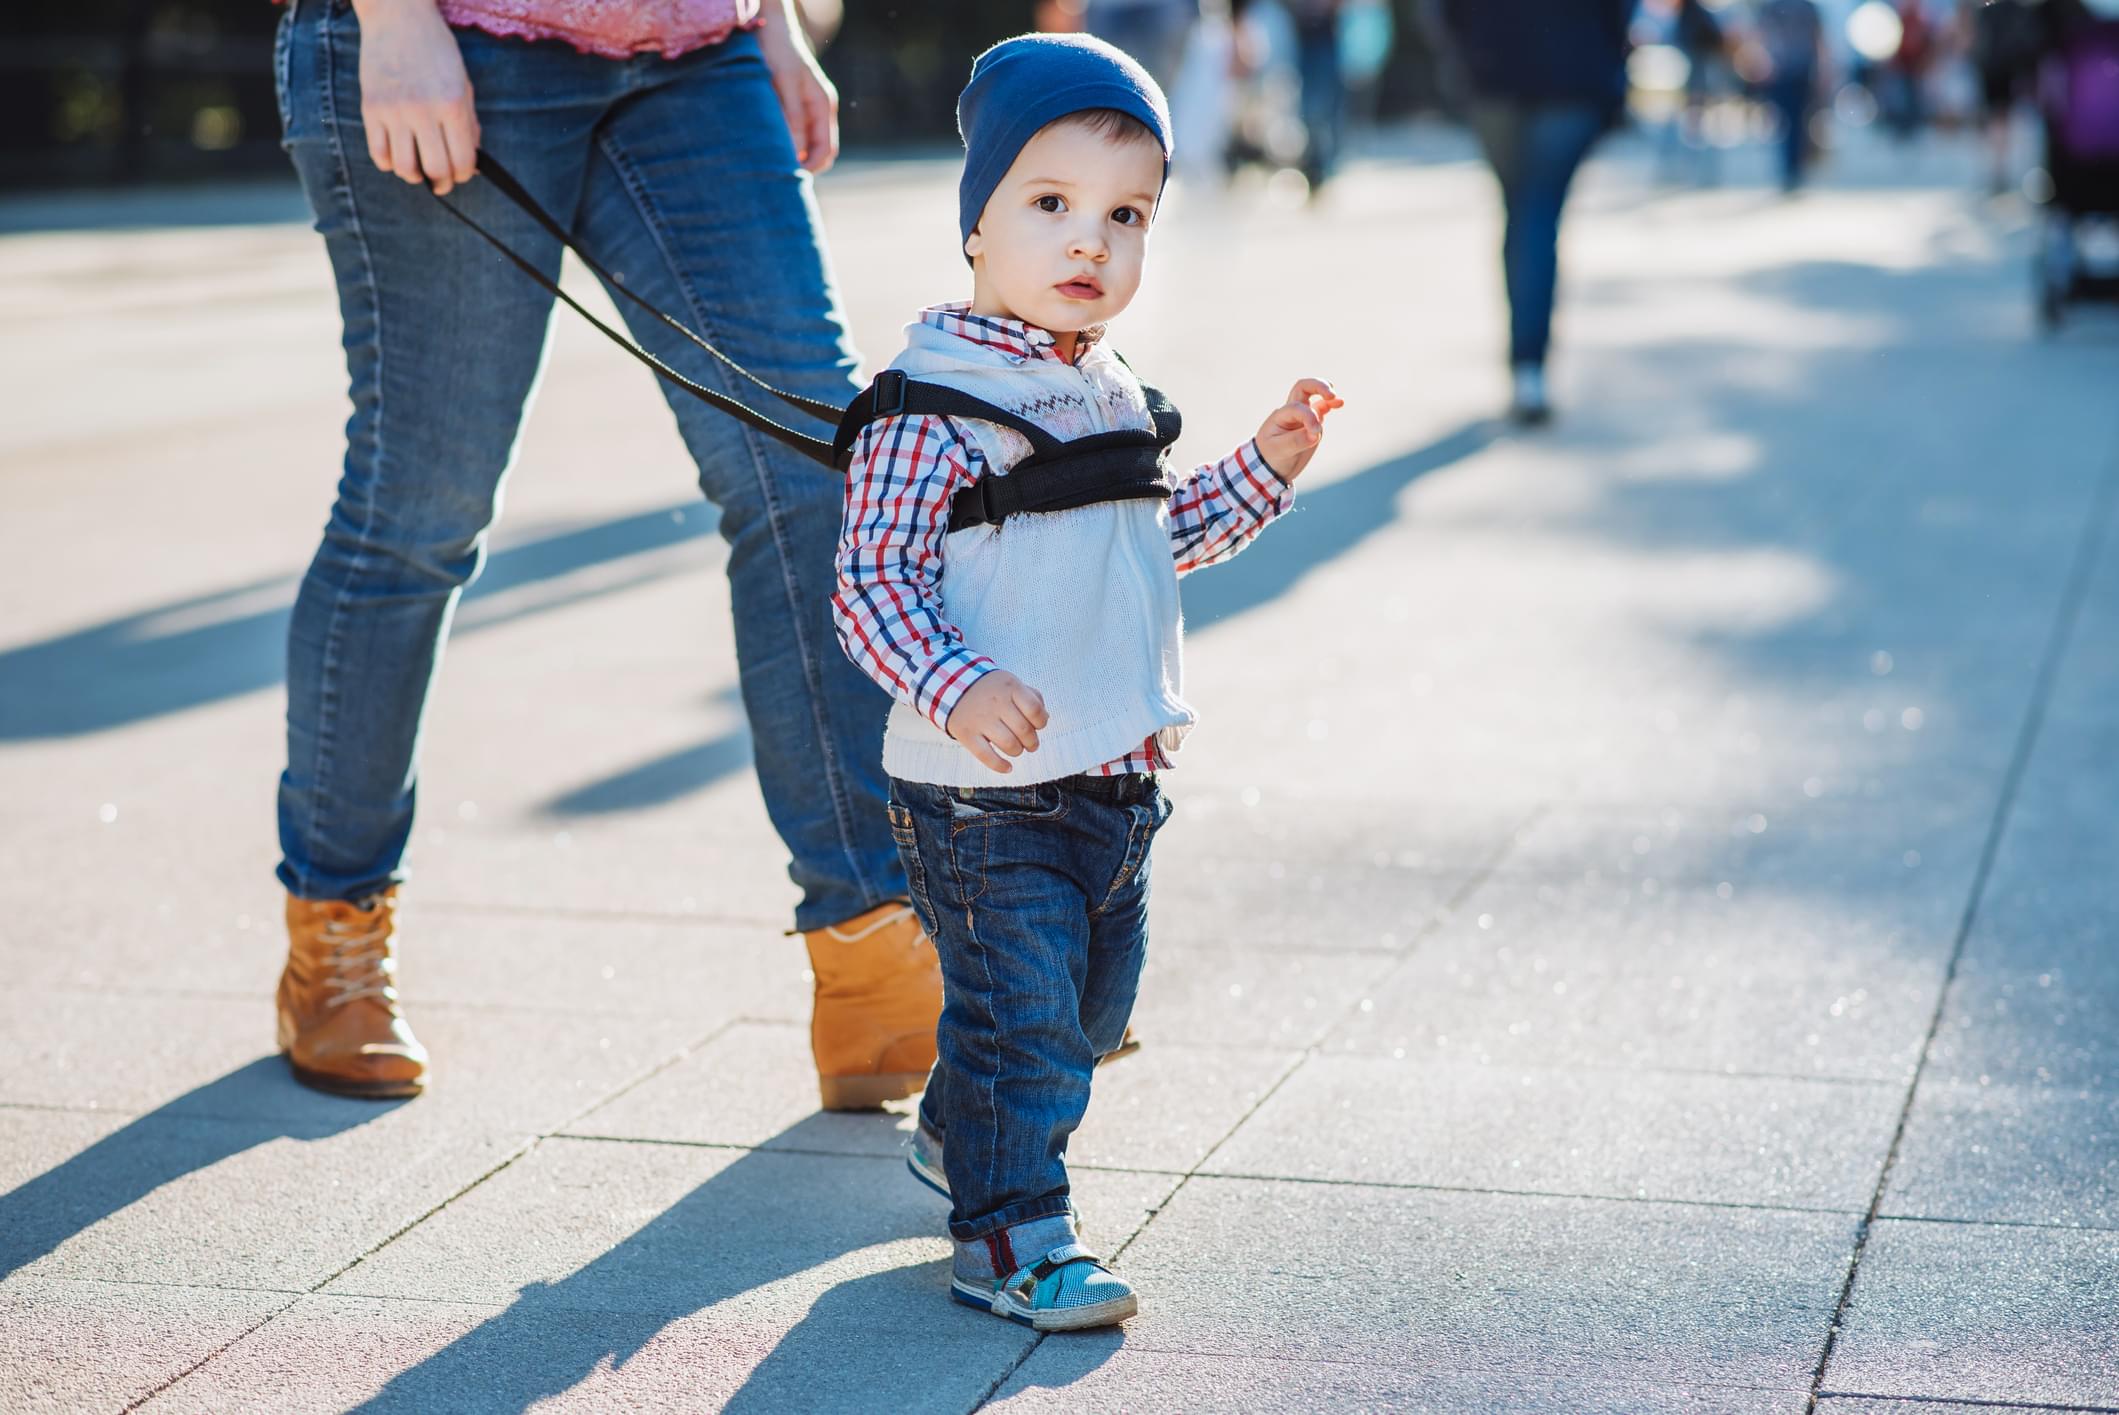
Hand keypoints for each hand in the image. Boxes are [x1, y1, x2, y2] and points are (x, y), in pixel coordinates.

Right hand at [354, 0, 479, 194]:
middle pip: (435, 169)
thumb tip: (471, 162)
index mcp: (451, 104)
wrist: (397, 16)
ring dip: (415, 176)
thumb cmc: (436, 49)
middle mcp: (422, 110)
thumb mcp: (462, 83)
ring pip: (404, 168)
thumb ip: (468, 123)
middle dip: (442, 183)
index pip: (463, 160)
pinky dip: (389, 164)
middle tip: (442, 181)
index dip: (465, 175)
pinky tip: (398, 156)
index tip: (462, 174)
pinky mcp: (370, 108)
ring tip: (419, 170)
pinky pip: (378, 153)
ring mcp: (394, 110)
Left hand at [758, 0, 840, 174]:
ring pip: (803, 145)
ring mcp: (805, 107)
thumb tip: (795, 153)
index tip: (787, 176)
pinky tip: (764, 145)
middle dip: (801, 166)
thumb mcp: (783, 84)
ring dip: (789, 156)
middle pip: (817, 153)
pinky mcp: (790, 105)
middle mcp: (818, 109)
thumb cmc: (775, 50)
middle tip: (775, 175)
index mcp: (822, 106)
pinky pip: (791, 134)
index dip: (810, 169)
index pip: (825, 152)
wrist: (767, 25)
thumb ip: (792, 117)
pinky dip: (781, 143)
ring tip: (768, 161)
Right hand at [945, 671, 1048, 774]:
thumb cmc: (991, 689)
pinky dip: (1000, 766)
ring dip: (1018, 751)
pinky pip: (986, 756)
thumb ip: (1032, 697)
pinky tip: (1008, 767)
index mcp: (1010, 687)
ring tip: (1016, 749)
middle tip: (1030, 744)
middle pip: (1024, 730)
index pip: (1035, 709)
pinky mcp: (967, 734)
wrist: (953, 686)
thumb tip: (1045, 718)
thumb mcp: (1011, 683)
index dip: (1041, 722)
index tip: (1038, 726)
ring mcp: (980, 719)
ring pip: (1008, 744)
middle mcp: (996, 702)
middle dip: (1032, 742)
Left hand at [1254, 378, 1343, 482]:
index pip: (1297, 408)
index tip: (1314, 434)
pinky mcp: (1312, 424)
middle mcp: (1292, 412)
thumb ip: (1296, 441)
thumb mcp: (1278, 450)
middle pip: (1303, 387)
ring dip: (1324, 391)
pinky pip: (1322, 408)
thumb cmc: (1271, 455)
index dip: (1309, 417)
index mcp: (1281, 415)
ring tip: (1335, 398)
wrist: (1272, 466)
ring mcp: (1303, 416)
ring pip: (1313, 395)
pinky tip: (1340, 403)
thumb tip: (1315, 433)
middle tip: (1330, 394)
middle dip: (1317, 386)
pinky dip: (1331, 404)